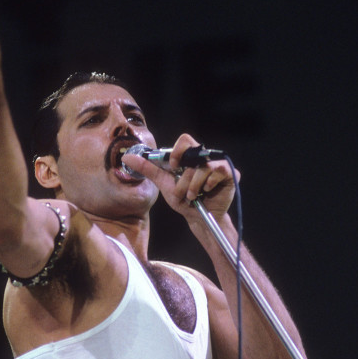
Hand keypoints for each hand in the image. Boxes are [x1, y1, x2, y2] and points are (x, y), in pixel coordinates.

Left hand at [122, 134, 239, 221]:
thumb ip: (148, 169)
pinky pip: (218, 172)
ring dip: (194, 186)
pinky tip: (206, 192)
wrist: (198, 218)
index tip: (172, 166)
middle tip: (182, 192)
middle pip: (193, 155)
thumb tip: (127, 157)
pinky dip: (209, 184)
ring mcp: (219, 164)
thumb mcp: (163, 184)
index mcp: (191, 156)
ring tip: (192, 197)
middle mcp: (206, 157)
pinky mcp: (231, 174)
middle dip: (183, 179)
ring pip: (204, 167)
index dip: (177, 151)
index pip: (185, 140)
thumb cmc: (183, 199)